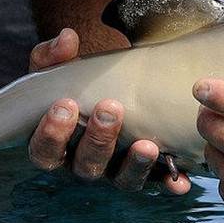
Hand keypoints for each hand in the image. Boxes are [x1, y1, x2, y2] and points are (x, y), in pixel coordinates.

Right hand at [26, 28, 191, 194]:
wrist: (109, 90)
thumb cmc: (77, 85)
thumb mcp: (59, 70)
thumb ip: (54, 55)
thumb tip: (67, 38)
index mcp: (56, 144)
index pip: (44, 150)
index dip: (52, 133)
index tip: (65, 104)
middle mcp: (83, 163)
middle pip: (85, 165)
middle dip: (98, 139)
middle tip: (111, 108)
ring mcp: (114, 171)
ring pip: (120, 180)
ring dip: (134, 165)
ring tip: (147, 145)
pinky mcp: (144, 172)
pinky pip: (155, 184)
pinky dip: (168, 183)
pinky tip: (179, 181)